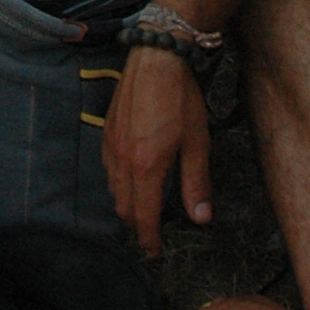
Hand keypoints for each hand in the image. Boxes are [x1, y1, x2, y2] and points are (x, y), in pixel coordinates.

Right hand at [102, 46, 212, 257]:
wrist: (157, 57)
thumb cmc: (181, 98)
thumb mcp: (197, 142)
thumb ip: (196, 183)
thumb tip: (201, 218)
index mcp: (146, 166)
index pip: (144, 216)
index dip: (149, 239)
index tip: (155, 252)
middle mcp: (123, 160)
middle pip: (124, 207)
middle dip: (137, 225)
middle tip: (151, 234)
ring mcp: (111, 144)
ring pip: (113, 189)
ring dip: (126, 204)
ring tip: (142, 209)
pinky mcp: (107, 130)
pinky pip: (108, 167)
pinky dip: (118, 182)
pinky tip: (131, 177)